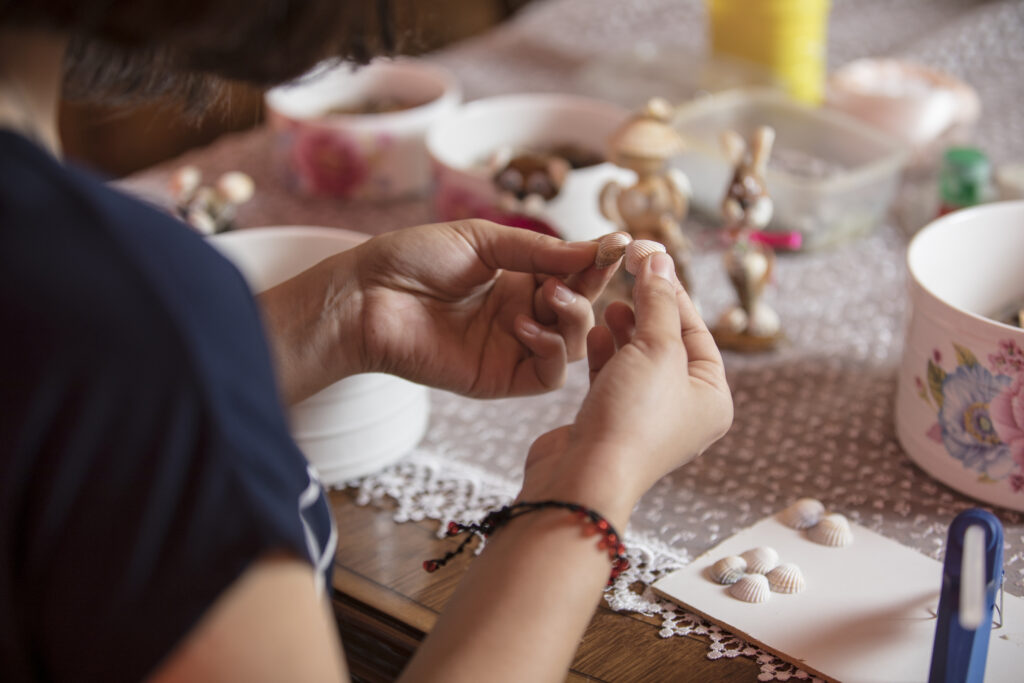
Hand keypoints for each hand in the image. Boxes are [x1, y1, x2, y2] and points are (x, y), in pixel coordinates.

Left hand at [258, 220, 617, 402]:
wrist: (365, 296)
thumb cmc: (412, 260)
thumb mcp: (483, 241)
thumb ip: (540, 251)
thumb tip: (598, 247)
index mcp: (517, 278)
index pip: (573, 273)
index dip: (597, 260)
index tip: (624, 244)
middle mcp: (521, 314)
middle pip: (580, 309)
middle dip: (592, 287)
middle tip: (595, 267)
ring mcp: (511, 349)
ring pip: (571, 345)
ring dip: (572, 318)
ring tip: (548, 295)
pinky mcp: (498, 379)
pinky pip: (546, 376)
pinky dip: (549, 351)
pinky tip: (525, 326)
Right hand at [518, 251, 732, 525]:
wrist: (585, 476)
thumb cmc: (632, 418)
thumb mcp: (656, 349)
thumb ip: (659, 301)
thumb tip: (661, 259)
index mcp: (712, 399)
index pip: (698, 332)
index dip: (673, 293)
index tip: (650, 260)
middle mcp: (684, 412)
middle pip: (669, 345)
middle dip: (647, 310)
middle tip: (628, 278)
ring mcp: (646, 419)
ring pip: (639, 361)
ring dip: (625, 330)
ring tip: (609, 306)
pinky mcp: (612, 423)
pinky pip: (614, 378)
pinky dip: (606, 354)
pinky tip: (594, 334)